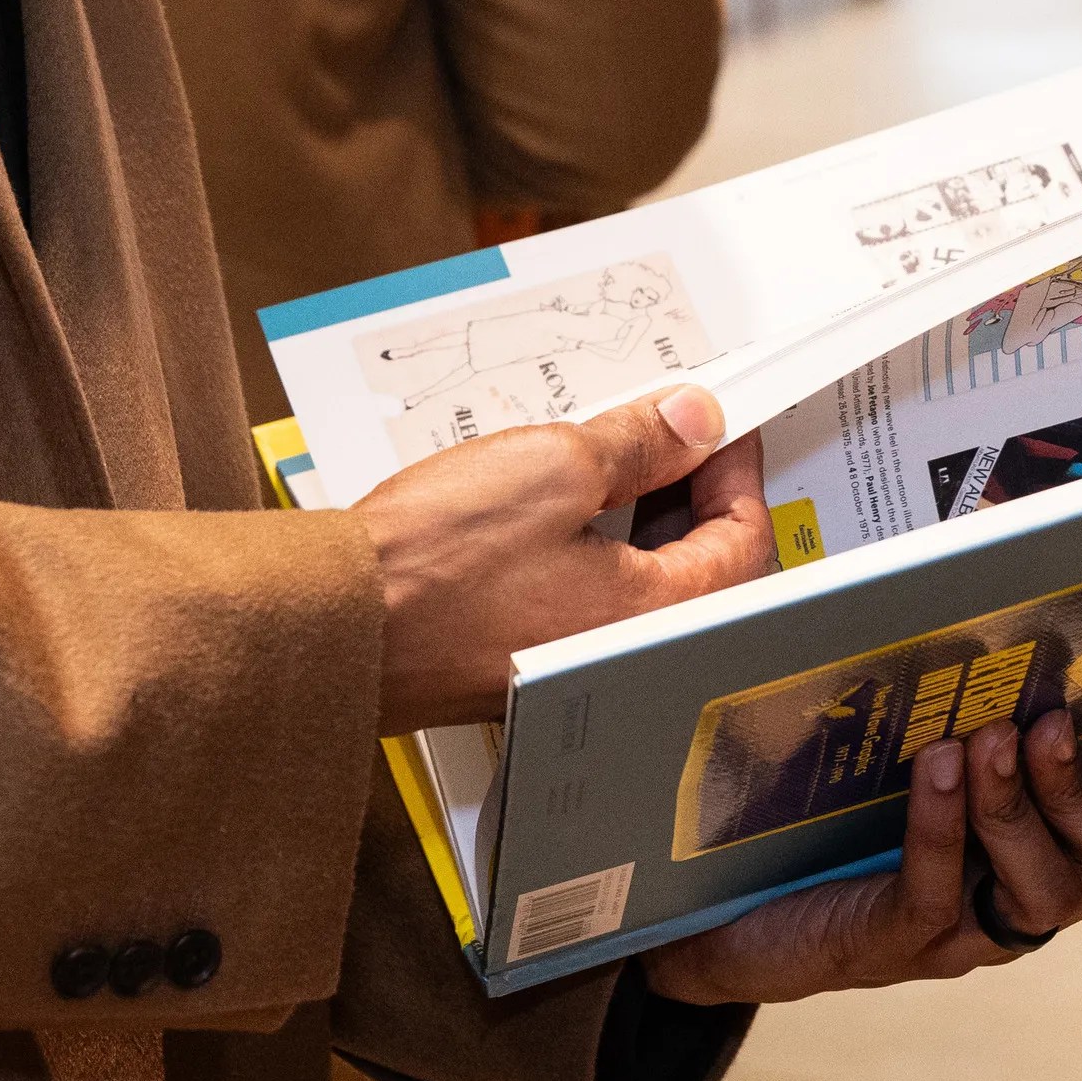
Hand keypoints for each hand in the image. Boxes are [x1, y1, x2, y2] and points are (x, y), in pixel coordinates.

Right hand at [353, 386, 771, 734]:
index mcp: (652, 615)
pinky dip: (588, 541)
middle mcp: (620, 652)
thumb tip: (693, 421)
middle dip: (690, 487)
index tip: (717, 421)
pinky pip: (584, 593)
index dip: (735, 468)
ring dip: (636, 512)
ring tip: (602, 451)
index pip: (743, 542)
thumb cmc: (431, 566)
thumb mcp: (555, 467)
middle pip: (698, 564)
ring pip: (638, 577)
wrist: (337, 624)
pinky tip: (552, 499)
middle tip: (667, 427)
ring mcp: (570, 659)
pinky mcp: (522, 656)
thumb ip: (640, 443)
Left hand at [640, 703, 1081, 1007]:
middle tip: (1050, 722)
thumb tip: (985, 550)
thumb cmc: (830, 808)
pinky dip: (943, 827)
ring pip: (1040, 890)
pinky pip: (939, 893)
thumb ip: (962, 683)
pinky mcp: (893, 946)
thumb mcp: (910, 738)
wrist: (721, 902)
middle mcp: (1024, 897)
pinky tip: (936, 767)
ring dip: (1019, 806)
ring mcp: (963, 932)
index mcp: (1049, 845)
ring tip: (989, 737)